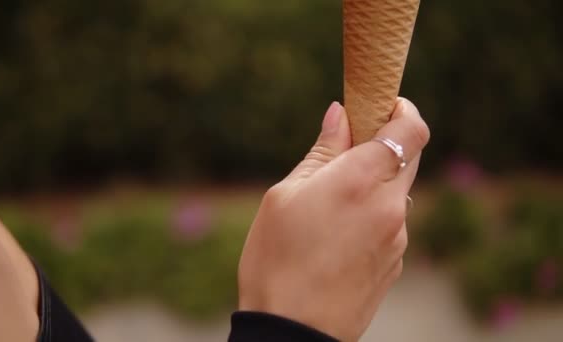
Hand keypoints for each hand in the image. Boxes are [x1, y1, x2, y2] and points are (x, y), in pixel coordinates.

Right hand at [237, 99, 429, 340]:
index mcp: (360, 181)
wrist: (291, 331)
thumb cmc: (276, 260)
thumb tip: (340, 114)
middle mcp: (389, 206)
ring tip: (331, 203)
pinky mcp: (395, 263)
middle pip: (409, 156)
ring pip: (397, 192)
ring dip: (375, 182)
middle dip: (385, 142)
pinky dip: (373, 213)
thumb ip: (321, 152)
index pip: (410, 128)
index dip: (402, 109)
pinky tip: (338, 235)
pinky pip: (391, 223)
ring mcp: (397, 237)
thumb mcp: (285, 196)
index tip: (382, 104)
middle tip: (348, 148)